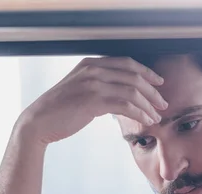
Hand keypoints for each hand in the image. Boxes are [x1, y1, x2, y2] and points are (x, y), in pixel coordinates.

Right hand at [13, 56, 168, 144]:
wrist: (39, 122)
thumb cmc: (60, 110)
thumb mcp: (80, 90)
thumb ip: (98, 86)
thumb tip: (121, 95)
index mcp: (90, 64)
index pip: (126, 63)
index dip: (146, 72)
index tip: (159, 83)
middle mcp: (93, 70)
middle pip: (133, 75)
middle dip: (152, 91)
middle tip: (163, 104)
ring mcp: (93, 84)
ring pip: (132, 90)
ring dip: (148, 105)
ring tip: (156, 116)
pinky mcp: (93, 101)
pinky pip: (125, 105)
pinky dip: (139, 113)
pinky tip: (145, 121)